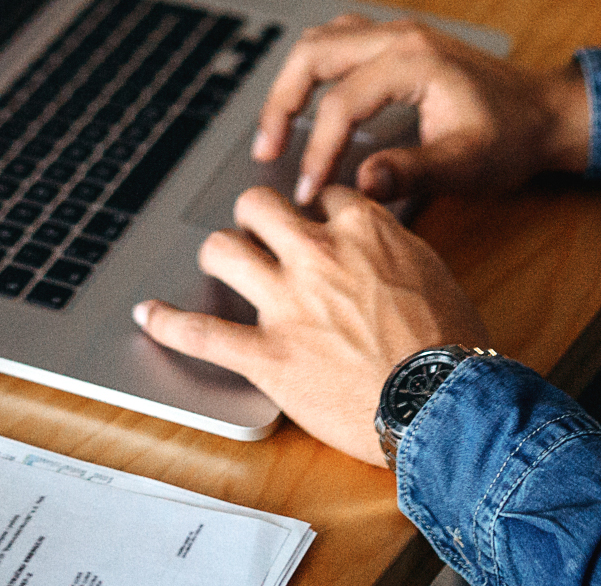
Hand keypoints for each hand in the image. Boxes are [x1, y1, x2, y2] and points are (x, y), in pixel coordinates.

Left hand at [134, 185, 488, 464]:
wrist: (445, 405)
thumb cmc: (452, 346)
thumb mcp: (432, 271)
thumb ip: (393, 246)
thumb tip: (375, 237)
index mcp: (362, 228)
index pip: (322, 194)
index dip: (317, 210)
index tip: (317, 223)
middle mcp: (316, 253)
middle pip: (260, 205)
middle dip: (256, 215)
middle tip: (260, 232)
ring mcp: (287, 303)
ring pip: (224, 250)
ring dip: (219, 253)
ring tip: (220, 261)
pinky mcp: (267, 354)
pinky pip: (202, 333)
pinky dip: (168, 323)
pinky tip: (148, 315)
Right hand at [253, 14, 590, 205]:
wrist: (546, 112)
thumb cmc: (512, 138)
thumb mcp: (467, 163)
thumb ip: (412, 173)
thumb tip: (359, 186)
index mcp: (413, 61)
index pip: (342, 103)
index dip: (317, 151)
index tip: (306, 193)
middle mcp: (399, 36)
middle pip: (314, 54)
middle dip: (282, 103)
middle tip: (266, 150)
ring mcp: (397, 33)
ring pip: (322, 40)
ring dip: (294, 82)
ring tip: (277, 130)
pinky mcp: (398, 42)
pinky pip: (339, 40)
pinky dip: (315, 70)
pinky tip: (312, 102)